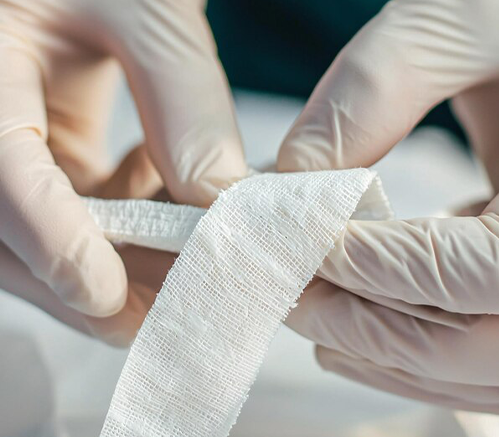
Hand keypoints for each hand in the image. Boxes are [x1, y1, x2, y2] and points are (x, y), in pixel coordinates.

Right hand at [0, 0, 246, 318]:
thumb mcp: (145, 10)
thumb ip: (181, 96)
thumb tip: (218, 196)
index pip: (1, 170)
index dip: (47, 238)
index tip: (105, 293)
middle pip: (10, 235)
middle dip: (89, 282)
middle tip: (164, 306)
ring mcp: (14, 149)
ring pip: (43, 240)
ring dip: (119, 262)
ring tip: (185, 264)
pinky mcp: (47, 158)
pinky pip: (76, 213)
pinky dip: (126, 223)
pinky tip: (165, 198)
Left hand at [279, 0, 498, 411]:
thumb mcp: (467, 21)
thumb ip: (375, 89)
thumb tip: (293, 171)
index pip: (463, 271)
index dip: (367, 267)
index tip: (297, 247)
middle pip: (468, 346)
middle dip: (363, 326)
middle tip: (287, 298)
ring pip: (473, 365)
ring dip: (384, 353)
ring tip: (314, 324)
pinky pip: (482, 352)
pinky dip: (418, 351)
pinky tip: (364, 323)